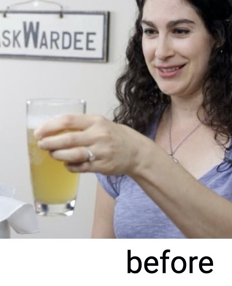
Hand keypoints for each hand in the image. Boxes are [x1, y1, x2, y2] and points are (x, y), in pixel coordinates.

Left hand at [34, 114, 149, 175]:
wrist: (136, 151)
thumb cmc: (114, 136)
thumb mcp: (100, 123)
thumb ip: (79, 125)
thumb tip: (51, 130)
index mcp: (96, 121)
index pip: (68, 121)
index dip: (49, 127)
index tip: (39, 132)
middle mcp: (99, 135)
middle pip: (68, 139)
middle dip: (50, 143)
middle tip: (42, 144)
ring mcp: (102, 152)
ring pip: (73, 155)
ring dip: (58, 155)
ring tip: (53, 154)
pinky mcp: (103, 166)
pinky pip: (80, 167)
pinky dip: (70, 166)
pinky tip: (67, 164)